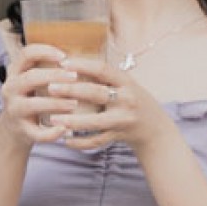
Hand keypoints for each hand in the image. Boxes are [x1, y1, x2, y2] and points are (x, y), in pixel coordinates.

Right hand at [0, 43, 79, 145]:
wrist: (14, 129)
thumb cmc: (31, 98)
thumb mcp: (31, 80)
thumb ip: (45, 67)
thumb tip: (79, 50)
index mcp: (15, 73)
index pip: (26, 54)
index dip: (45, 51)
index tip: (63, 56)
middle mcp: (11, 89)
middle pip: (31, 78)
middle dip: (54, 76)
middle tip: (75, 77)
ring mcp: (15, 110)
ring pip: (33, 105)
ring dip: (56, 103)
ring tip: (74, 103)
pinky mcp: (22, 130)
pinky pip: (37, 133)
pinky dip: (52, 133)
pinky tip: (65, 129)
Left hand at [45, 56, 169, 153]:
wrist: (156, 129)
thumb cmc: (133, 101)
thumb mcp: (125, 84)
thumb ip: (104, 77)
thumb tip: (71, 64)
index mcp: (126, 82)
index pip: (102, 69)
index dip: (82, 65)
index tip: (63, 63)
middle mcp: (127, 99)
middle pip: (96, 93)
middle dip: (71, 90)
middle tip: (50, 88)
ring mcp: (124, 119)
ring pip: (95, 122)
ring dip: (72, 121)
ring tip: (52, 119)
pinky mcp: (120, 136)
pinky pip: (97, 141)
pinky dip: (80, 142)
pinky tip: (65, 139)